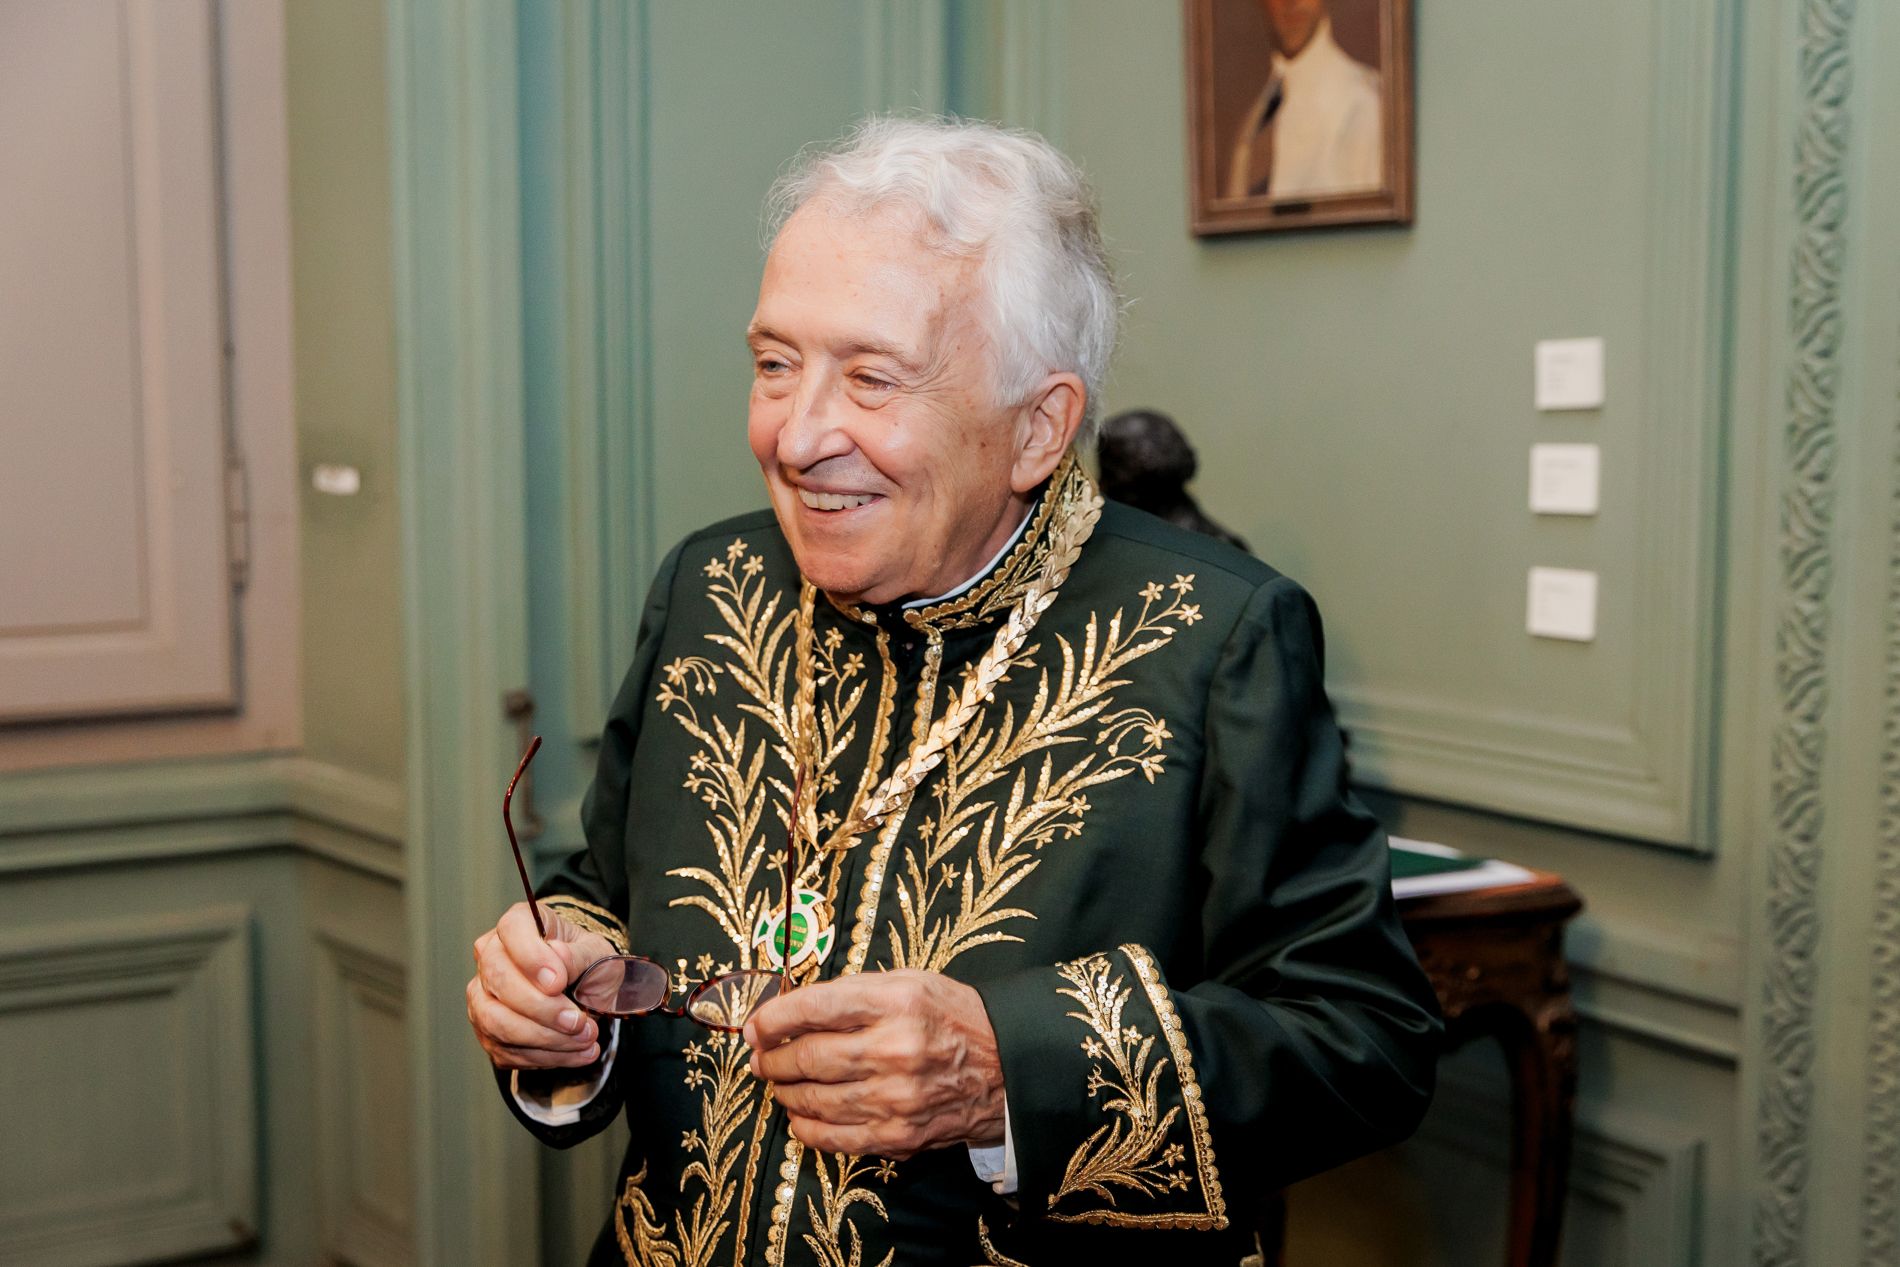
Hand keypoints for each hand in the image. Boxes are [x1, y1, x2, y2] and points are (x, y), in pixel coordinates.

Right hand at [467, 901, 617, 1069]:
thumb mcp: (596, 951)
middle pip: (499, 981)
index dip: (531, 958)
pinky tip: (577, 1052)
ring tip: (585, 1039)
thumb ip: (577, 955)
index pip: (512, 931)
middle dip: (541, 1009)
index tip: (559, 982)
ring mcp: (483, 996)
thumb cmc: (586, 962)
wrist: (584, 988)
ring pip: (497, 1022)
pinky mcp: (487, 1031)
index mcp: (518, 924)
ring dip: (545, 1039)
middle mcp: (491, 956)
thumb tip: (557, 956)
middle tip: (579, 1022)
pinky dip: (545, 1057)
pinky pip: (507, 1050)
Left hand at [743, 970, 1004, 1158]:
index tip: (754, 1026)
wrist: (1007, 1065)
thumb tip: (788, 1011)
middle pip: (808, 1058)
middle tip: (761, 1059)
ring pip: (815, 1101)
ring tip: (780, 1084)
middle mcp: (895, 1049)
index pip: (814, 1007)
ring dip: (785, 1093)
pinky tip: (799, 1116)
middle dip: (772, 1060)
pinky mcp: (899, 1136)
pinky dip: (806, 1128)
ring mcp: (896, 1098)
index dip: (772, 1018)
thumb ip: (851, 992)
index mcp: (896, 1002)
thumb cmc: (949, 1017)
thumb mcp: (908, 982)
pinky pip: (835, 1138)